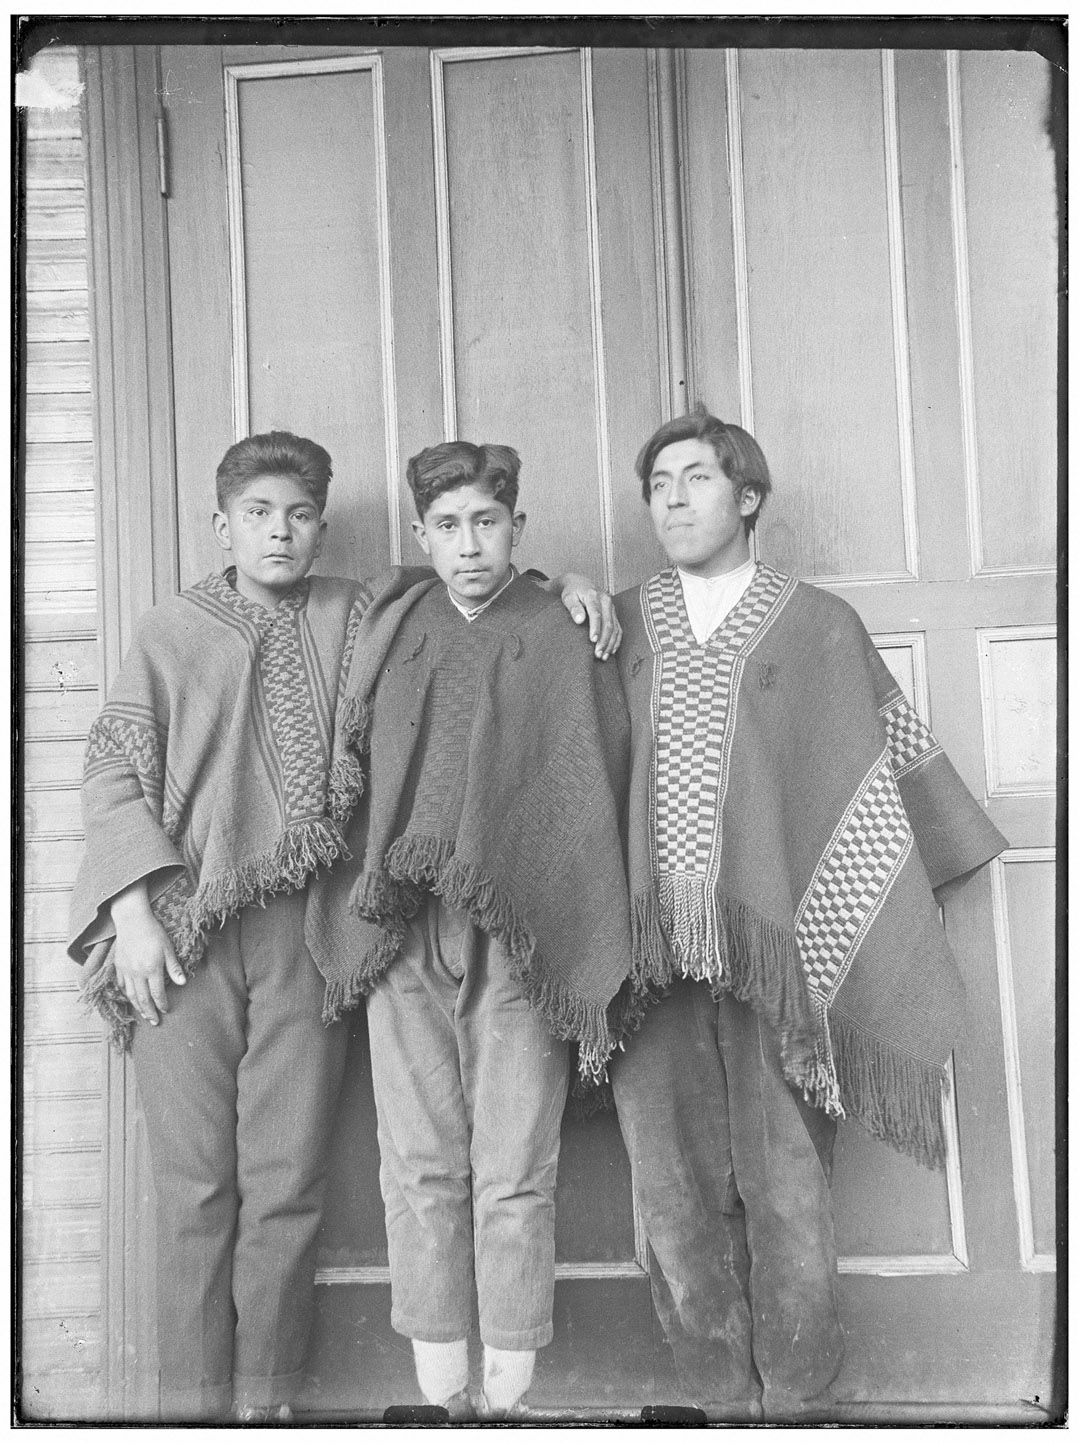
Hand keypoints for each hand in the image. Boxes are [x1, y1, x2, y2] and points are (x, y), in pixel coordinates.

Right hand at [110, 881, 185, 1024]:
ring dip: (138, 1007)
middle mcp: (137, 973)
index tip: (167, 1010)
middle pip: (143, 999)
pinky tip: (131, 999)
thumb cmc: (153, 932)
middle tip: (155, 1022)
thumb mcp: (168, 948)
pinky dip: (127, 995)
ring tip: (144, 1015)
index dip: (163, 1004)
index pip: (158, 994)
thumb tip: (183, 983)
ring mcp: (126, 971)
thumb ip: (174, 967)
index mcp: (152, 969)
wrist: (132, 920)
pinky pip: (121, 986)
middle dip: (150, 1012)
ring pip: (131, 995)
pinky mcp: (118, 966)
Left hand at [556, 573, 622, 659]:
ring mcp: (612, 608)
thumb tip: (579, 620)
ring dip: (610, 643)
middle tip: (597, 654)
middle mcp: (606, 601)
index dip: (596, 628)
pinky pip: (618, 629)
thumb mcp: (568, 597)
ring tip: (603, 656)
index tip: (593, 640)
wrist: (580, 584)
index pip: (596, 613)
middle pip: (608, 623)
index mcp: (594, 595)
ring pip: (615, 628)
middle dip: (604, 640)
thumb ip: (574, 608)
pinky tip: (611, 651)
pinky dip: (615, 641)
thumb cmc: (572, 592)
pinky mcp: (613, 613)